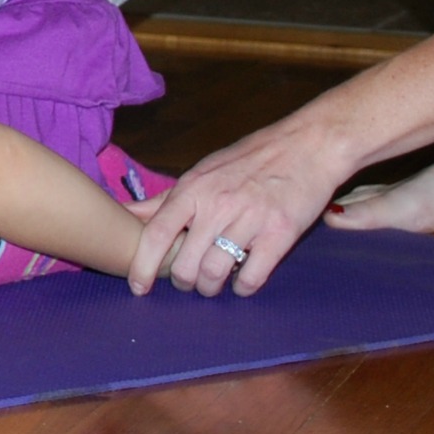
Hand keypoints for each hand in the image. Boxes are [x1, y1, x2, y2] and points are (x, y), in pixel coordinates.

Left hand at [126, 111, 346, 298]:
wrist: (307, 145)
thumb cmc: (250, 160)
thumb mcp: (201, 172)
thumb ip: (164, 199)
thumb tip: (126, 213)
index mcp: (194, 188)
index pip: (157, 234)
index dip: (143, 266)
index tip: (138, 287)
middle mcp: (218, 203)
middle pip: (185, 264)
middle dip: (184, 282)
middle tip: (190, 280)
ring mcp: (250, 219)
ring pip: (215, 275)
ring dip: (211, 287)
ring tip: (215, 282)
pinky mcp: (280, 234)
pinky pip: (251, 277)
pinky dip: (242, 287)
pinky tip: (242, 280)